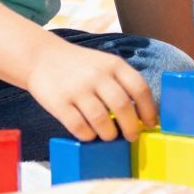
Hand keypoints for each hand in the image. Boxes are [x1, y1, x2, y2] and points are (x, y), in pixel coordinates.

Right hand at [25, 37, 156, 141]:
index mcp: (114, 65)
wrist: (42, 57)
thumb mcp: (105, 64)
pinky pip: (79, 127)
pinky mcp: (59, 103)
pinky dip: (88, 135)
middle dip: (131, 127)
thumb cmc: (80, 67)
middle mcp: (97, 75)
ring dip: (110, 134)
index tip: (152, 124)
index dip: (149, 109)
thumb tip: (142, 115)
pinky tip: (90, 134)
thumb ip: (122, 83)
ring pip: (102, 120)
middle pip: (123, 106)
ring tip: (110, 136)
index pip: (140, 88)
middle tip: (132, 136)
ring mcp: (77, 89)